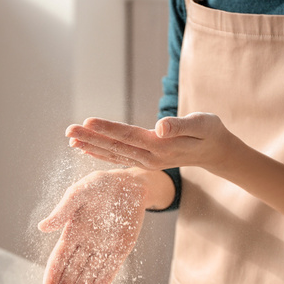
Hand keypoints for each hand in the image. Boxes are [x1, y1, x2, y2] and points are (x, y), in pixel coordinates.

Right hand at [38, 169, 146, 283]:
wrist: (129, 183)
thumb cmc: (100, 184)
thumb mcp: (79, 192)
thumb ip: (63, 210)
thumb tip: (42, 227)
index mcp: (72, 231)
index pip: (60, 256)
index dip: (53, 272)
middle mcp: (86, 243)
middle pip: (72, 269)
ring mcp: (104, 247)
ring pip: (90, 272)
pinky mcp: (121, 248)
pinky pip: (111, 266)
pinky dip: (104, 278)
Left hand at [66, 112, 240, 172]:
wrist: (215, 151)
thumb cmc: (209, 132)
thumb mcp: (201, 124)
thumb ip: (180, 126)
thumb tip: (160, 127)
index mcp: (161, 146)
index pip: (128, 136)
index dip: (107, 128)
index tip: (87, 121)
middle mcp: (150, 157)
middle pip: (115, 146)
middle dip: (90, 137)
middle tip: (68, 130)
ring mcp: (146, 162)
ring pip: (113, 154)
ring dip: (91, 146)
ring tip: (70, 140)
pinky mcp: (145, 161)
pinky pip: (118, 158)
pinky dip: (101, 153)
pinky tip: (86, 148)